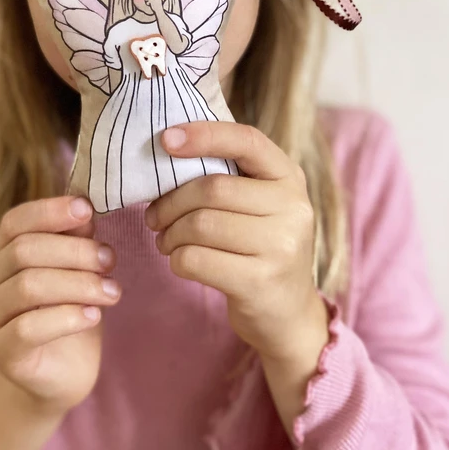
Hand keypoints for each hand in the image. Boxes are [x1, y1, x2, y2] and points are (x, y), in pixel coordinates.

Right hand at [0, 196, 120, 414]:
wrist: (62, 374)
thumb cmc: (71, 311)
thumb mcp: (79, 270)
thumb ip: (77, 239)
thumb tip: (87, 207)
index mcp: (6, 255)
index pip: (14, 222)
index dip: (49, 211)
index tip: (86, 209)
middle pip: (23, 251)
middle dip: (74, 251)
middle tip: (110, 259)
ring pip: (27, 287)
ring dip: (77, 284)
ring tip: (112, 291)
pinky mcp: (2, 353)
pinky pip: (28, 328)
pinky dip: (67, 317)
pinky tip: (93, 316)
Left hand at [144, 121, 325, 363]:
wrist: (288, 314)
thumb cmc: (259, 247)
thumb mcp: (259, 204)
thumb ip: (228, 176)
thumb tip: (166, 151)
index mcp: (289, 177)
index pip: (246, 141)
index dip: (204, 135)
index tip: (165, 139)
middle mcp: (293, 207)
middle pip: (212, 189)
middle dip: (171, 202)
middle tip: (155, 216)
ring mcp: (281, 246)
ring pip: (200, 225)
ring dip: (171, 234)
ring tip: (167, 241)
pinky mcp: (261, 281)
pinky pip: (197, 260)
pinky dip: (177, 259)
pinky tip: (181, 261)